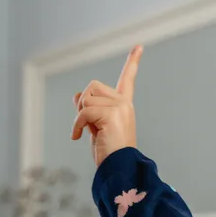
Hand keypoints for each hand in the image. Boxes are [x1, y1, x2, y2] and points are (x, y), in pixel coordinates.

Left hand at [72, 45, 142, 166]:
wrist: (118, 169)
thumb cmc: (108, 154)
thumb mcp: (95, 128)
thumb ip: (88, 110)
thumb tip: (77, 95)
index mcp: (124, 105)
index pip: (127, 79)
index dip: (132, 62)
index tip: (139, 46)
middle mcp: (124, 103)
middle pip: (92, 87)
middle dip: (83, 104)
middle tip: (86, 125)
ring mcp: (120, 107)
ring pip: (86, 99)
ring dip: (80, 116)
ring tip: (86, 133)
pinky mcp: (112, 114)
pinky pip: (84, 111)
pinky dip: (77, 125)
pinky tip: (78, 137)